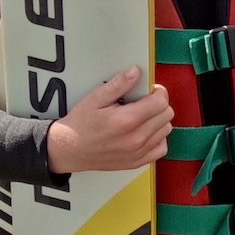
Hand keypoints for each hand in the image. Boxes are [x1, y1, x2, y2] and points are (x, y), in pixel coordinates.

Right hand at [45, 67, 172, 173]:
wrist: (68, 150)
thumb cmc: (80, 124)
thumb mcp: (95, 98)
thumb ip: (118, 84)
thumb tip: (135, 72)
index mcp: (127, 120)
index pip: (161, 102)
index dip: (158, 91)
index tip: (151, 89)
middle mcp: (136, 138)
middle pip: (167, 115)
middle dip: (160, 103)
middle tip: (146, 101)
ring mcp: (138, 153)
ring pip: (166, 130)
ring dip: (159, 120)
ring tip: (144, 116)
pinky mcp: (136, 162)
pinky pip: (161, 149)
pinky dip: (158, 138)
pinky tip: (146, 132)